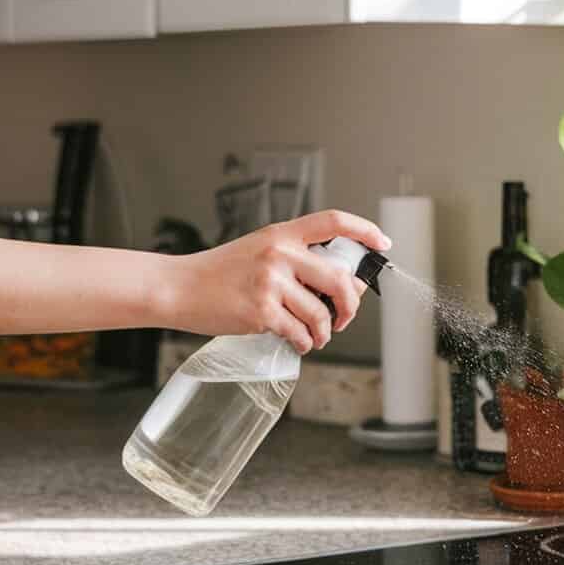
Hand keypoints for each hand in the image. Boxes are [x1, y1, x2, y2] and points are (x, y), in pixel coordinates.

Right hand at [164, 210, 390, 351]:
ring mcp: (270, 282)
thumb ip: (296, 260)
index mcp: (282, 234)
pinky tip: (298, 342)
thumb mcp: (259, 251)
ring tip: (316, 336)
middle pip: (339, 278)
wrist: (180, 287)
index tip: (383, 242)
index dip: (365, 230)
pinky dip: (304, 343)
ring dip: (325, 331)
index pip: (333, 222)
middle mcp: (279, 254)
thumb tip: (340, 285)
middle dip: (351, 304)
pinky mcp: (261, 311)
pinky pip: (299, 332)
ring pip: (320, 313)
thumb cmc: (220, 272)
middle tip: (346, 317)